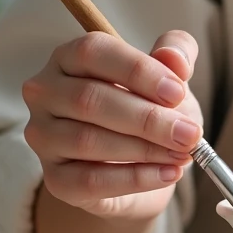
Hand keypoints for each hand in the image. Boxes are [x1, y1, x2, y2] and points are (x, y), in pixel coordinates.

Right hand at [21, 29, 203, 220]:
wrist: (140, 171)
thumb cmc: (148, 114)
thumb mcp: (168, 80)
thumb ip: (176, 56)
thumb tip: (175, 59)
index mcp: (68, 58)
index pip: (93, 52)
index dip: (138, 71)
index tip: (178, 92)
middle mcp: (45, 94)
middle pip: (89, 100)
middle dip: (147, 119)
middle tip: (188, 134)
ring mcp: (44, 137)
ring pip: (88, 141)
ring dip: (144, 150)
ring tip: (182, 155)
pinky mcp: (55, 179)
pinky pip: (91, 180)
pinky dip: (136, 179)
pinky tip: (168, 174)